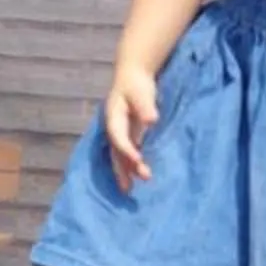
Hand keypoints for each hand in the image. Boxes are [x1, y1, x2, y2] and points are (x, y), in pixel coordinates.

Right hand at [103, 65, 160, 186]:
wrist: (132, 76)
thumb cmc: (136, 84)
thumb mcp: (141, 92)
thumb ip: (145, 106)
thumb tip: (151, 120)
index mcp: (113, 117)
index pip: (118, 137)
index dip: (126, 150)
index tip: (138, 161)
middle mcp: (113, 128)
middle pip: (115, 151)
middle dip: (121, 169)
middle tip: (128, 187)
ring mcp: (118, 133)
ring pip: (118, 155)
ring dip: (123, 171)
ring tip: (127, 189)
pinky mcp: (126, 135)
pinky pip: (125, 153)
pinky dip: (128, 165)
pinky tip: (133, 177)